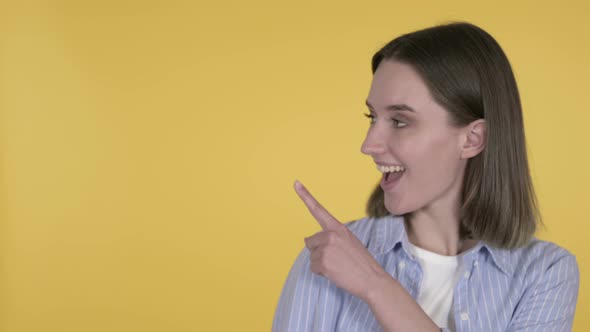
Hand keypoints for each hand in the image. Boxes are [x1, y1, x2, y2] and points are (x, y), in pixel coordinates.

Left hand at [294, 180, 386, 300]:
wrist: (372, 279)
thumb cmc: (361, 262)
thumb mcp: (349, 241)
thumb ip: (331, 237)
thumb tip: (309, 241)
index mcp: (338, 228)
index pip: (318, 209)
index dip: (305, 196)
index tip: (296, 183)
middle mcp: (330, 235)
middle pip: (310, 242)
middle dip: (318, 251)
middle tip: (336, 259)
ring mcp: (326, 248)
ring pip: (311, 256)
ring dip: (321, 263)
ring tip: (338, 266)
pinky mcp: (323, 262)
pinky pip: (313, 268)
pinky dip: (321, 273)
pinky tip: (335, 272)